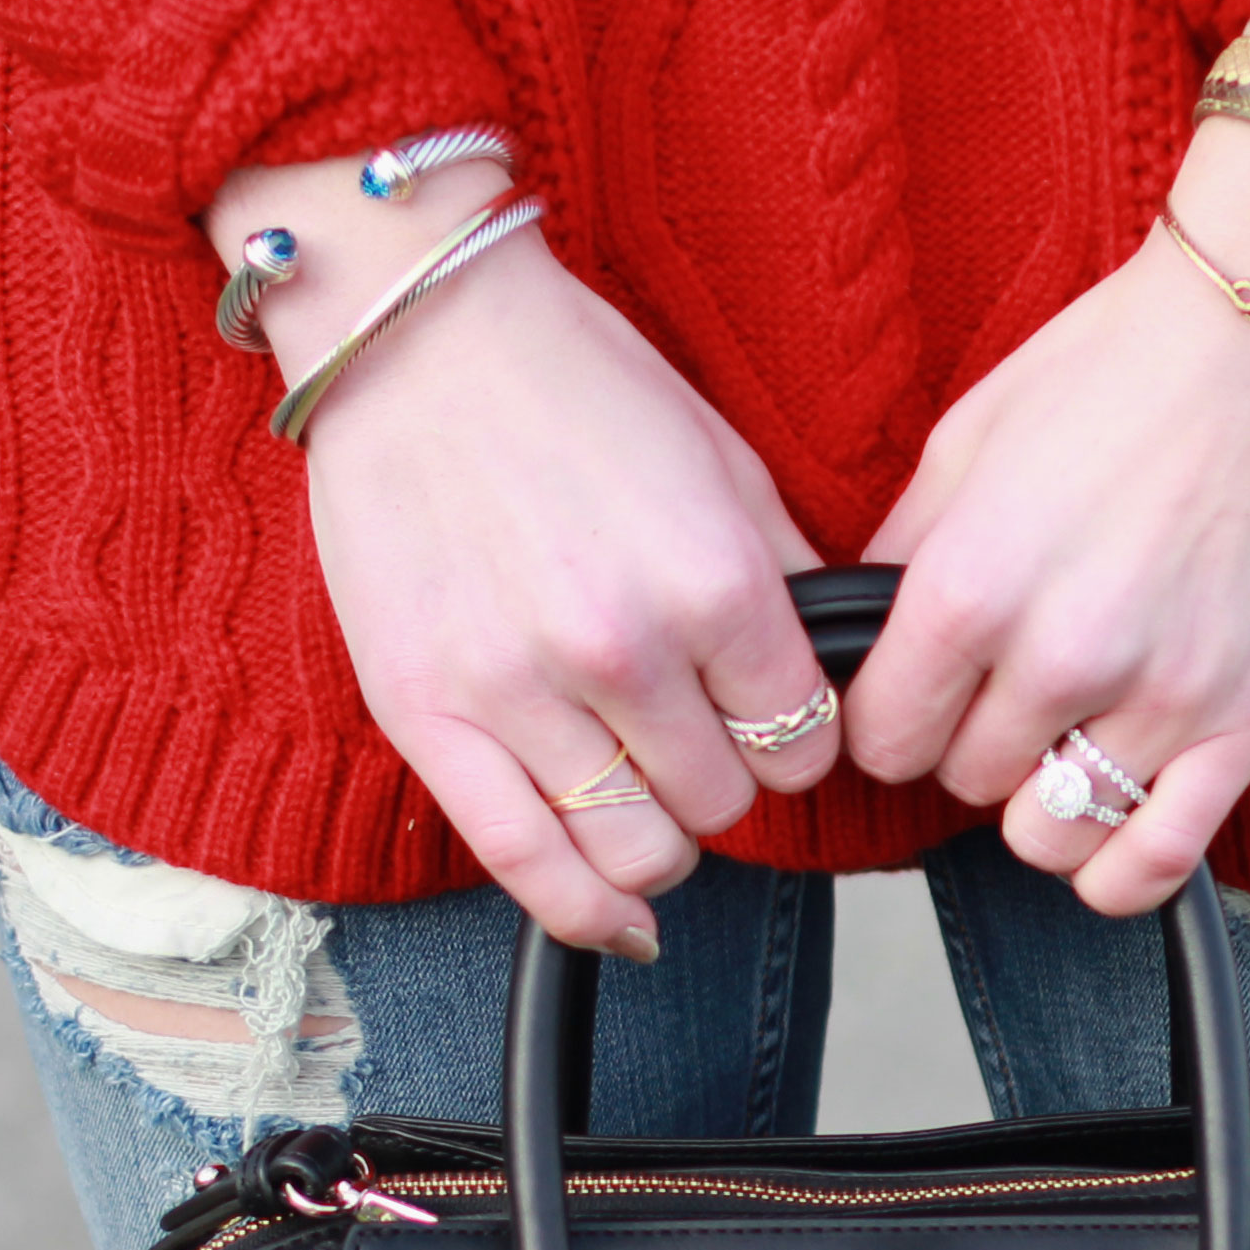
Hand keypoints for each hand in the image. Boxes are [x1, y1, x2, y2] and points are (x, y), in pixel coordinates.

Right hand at [204, 152, 836, 954]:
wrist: (417, 333)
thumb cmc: (571, 382)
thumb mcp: (722, 459)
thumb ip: (782, 577)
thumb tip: (832, 671)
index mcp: (713, 582)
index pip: (802, 742)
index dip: (795, 739)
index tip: (767, 719)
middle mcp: (624, 649)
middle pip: (725, 803)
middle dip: (724, 779)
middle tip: (692, 735)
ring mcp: (519, 691)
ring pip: (639, 850)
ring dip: (659, 836)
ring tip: (644, 791)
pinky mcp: (428, 716)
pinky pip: (524, 865)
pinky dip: (585, 911)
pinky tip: (618, 917)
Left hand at [843, 0, 1249, 913]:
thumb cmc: (1120, 370)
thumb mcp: (967, 442)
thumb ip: (903, 556)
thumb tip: (857, 642)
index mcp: (970, 585)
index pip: (880, 737)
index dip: (888, 718)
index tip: (916, 693)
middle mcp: (1063, 655)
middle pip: (963, 782)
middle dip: (971, 742)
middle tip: (1009, 685)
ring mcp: (1163, 697)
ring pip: (1048, 833)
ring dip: (1039, 799)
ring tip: (1060, 739)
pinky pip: (1154, 862)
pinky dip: (1115, 868)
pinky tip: (1105, 819)